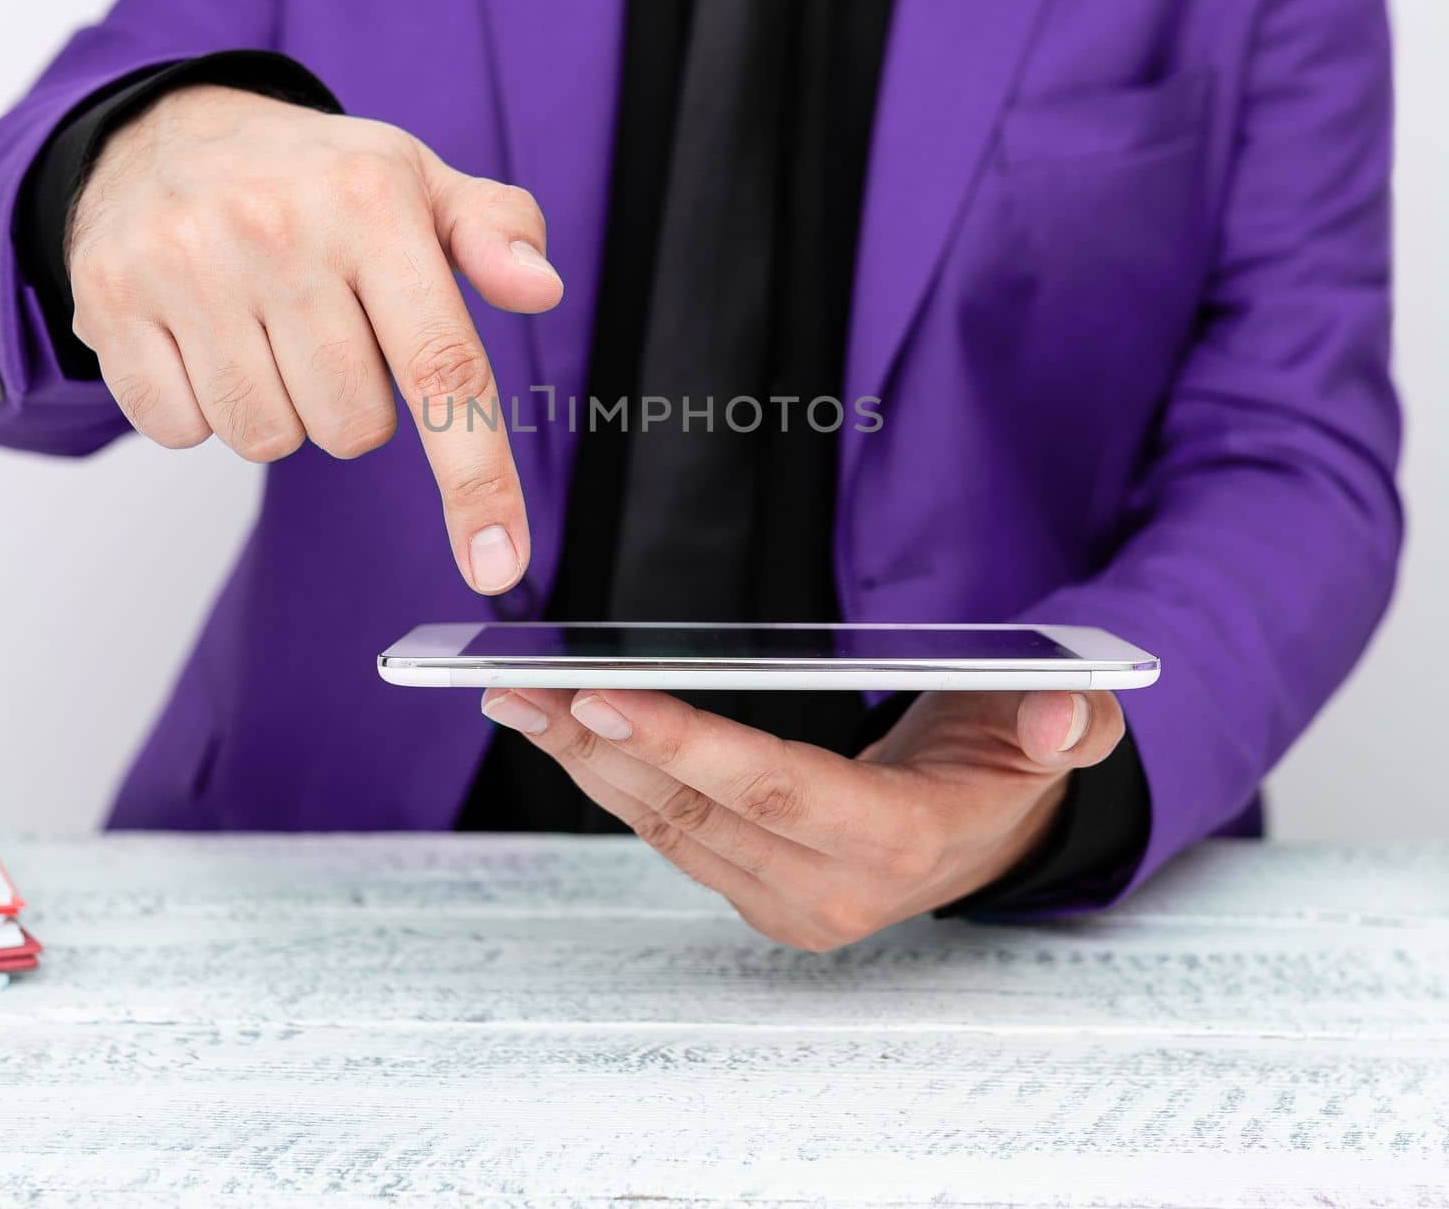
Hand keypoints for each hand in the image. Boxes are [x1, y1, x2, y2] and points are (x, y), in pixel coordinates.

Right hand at [67, 84, 562, 593]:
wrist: (162, 132)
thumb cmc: (315, 179)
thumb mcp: (418, 182)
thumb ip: (496, 234)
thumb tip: (542, 289)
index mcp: (371, 202)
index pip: (441, 367)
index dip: (476, 479)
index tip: (498, 565)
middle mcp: (276, 230)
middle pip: (351, 428)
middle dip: (355, 406)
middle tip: (331, 334)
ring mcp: (184, 265)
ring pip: (268, 439)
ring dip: (281, 411)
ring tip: (266, 333)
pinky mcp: (110, 301)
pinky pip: (182, 430)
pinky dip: (202, 406)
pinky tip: (203, 339)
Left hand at [481, 685, 1126, 949]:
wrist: (984, 829)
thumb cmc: (1006, 762)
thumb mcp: (1057, 728)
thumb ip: (1067, 722)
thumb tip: (1058, 716)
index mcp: (901, 842)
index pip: (777, 790)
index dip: (687, 744)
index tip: (603, 697)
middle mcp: (832, 888)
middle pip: (697, 809)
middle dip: (601, 744)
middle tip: (521, 686)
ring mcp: (784, 900)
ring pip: (665, 827)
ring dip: (586, 762)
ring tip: (519, 699)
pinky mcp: (753, 892)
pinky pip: (668, 834)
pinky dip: (612, 780)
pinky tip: (570, 732)